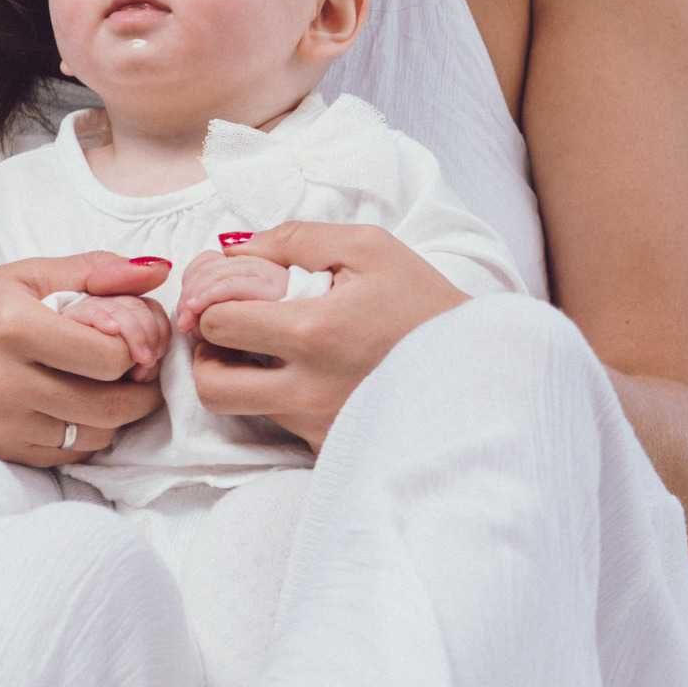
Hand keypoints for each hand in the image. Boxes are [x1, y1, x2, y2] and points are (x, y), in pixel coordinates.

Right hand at [0, 252, 172, 468]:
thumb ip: (91, 272)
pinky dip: (82, 437)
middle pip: (110, 404)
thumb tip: (159, 269)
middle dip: (138, 390)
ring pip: (93, 436)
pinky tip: (73, 411)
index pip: (110, 355)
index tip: (137, 342)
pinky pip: (63, 456)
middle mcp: (3, 380)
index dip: (136, 351)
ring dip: (114, 417)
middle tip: (137, 372)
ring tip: (106, 389)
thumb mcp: (15, 276)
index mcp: (12, 325)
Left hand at [190, 223, 472, 447]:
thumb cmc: (427, 304)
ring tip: (266, 351)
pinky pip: (280, 426)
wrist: (481, 369)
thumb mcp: (371, 248)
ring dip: (239, 377)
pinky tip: (309, 374)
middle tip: (226, 333)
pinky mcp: (330, 448)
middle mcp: (306, 390)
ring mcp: (317, 425)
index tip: (226, 293)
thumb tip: (237, 249)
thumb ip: (297, 239)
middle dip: (206, 354)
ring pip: (241, 409)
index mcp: (312, 333)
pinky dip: (280, 399)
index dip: (211, 303)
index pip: (218, 323)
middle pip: (211, 385)